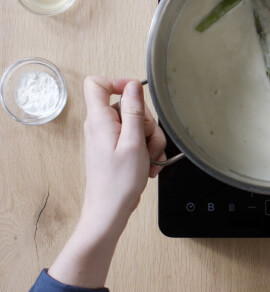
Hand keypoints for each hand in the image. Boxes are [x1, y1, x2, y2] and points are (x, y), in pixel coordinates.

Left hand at [48, 77, 166, 287]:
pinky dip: (146, 148)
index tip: (136, 92)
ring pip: (136, 123)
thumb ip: (133, 110)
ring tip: (150, 158)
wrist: (110, 210)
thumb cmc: (119, 182)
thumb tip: (133, 85)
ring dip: (149, 139)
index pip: (97, 84)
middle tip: (148, 142)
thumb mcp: (133, 142)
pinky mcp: (116, 148)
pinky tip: (149, 163)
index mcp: (100, 120)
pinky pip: (136, 138)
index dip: (117, 82)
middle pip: (128, 105)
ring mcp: (108, 137)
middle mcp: (101, 125)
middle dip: (146, 122)